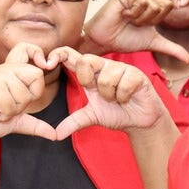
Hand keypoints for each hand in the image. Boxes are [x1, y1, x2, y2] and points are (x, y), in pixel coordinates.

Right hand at [0, 44, 64, 143]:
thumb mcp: (15, 121)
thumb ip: (34, 124)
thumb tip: (55, 135)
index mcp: (9, 71)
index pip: (27, 48)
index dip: (38, 54)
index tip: (44, 64)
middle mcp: (3, 70)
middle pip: (37, 75)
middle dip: (29, 98)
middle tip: (10, 105)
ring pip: (25, 95)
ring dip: (14, 110)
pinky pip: (12, 105)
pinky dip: (4, 115)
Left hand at [51, 52, 170, 138]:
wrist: (140, 122)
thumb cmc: (117, 113)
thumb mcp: (91, 117)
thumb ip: (73, 121)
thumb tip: (55, 134)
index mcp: (91, 74)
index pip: (72, 56)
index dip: (59, 54)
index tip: (48, 63)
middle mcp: (104, 67)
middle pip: (86, 60)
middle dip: (88, 80)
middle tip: (96, 92)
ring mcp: (121, 69)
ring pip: (105, 78)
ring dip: (110, 95)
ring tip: (117, 99)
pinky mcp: (136, 75)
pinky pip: (123, 84)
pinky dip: (123, 97)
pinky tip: (128, 98)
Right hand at [83, 0, 188, 62]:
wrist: (104, 42)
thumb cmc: (124, 39)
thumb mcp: (153, 43)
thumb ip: (171, 48)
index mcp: (152, 2)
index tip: (179, 8)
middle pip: (166, 3)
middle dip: (155, 20)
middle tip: (140, 24)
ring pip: (155, 4)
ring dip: (143, 19)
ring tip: (130, 21)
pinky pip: (141, 3)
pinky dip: (135, 16)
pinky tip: (124, 17)